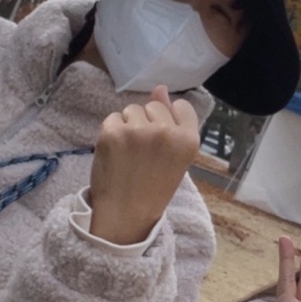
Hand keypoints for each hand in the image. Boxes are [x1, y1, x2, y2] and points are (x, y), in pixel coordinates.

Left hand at [87, 85, 199, 244]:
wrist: (126, 213)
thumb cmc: (154, 186)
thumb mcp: (173, 156)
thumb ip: (171, 120)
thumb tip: (160, 87)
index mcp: (188, 140)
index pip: (180, 106)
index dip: (169, 120)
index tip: (162, 141)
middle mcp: (166, 132)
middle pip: (153, 107)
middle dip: (147, 123)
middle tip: (144, 153)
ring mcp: (138, 131)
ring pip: (131, 110)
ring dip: (128, 126)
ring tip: (130, 153)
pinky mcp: (113, 133)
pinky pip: (112, 118)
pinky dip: (112, 132)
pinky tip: (116, 153)